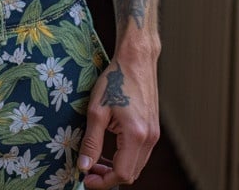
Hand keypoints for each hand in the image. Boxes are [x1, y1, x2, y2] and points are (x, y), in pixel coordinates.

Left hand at [77, 58, 159, 186]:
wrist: (136, 60)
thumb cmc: (115, 80)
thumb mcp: (97, 111)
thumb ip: (91, 141)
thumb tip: (84, 166)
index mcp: (136, 136)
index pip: (122, 174)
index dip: (102, 181)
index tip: (86, 178)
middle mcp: (150, 139)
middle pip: (131, 174)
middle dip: (109, 177)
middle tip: (89, 169)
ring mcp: (154, 134)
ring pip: (137, 165)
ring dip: (117, 168)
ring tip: (97, 159)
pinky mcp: (153, 129)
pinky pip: (141, 153)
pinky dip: (126, 157)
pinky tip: (111, 148)